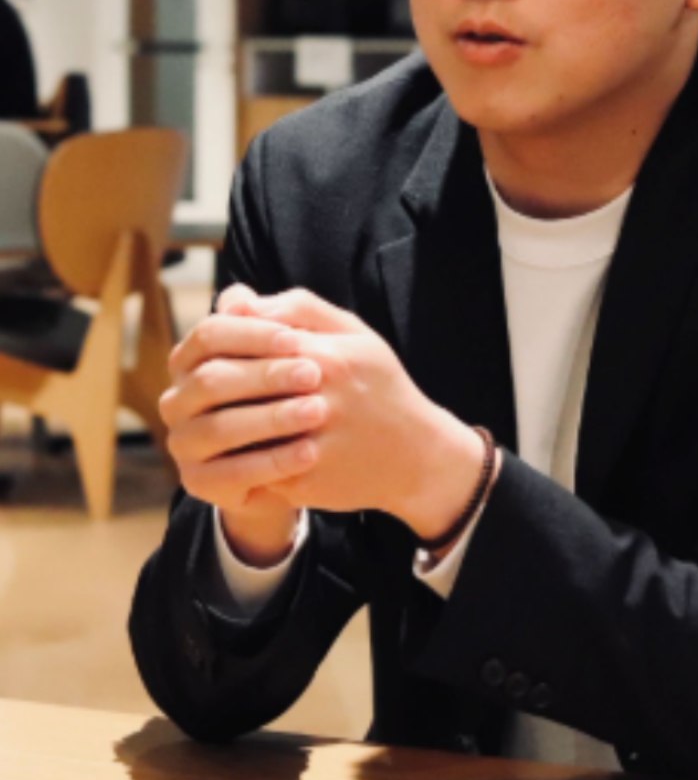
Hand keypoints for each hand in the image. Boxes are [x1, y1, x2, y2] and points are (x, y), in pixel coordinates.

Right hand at [160, 284, 322, 564]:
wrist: (302, 454)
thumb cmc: (298, 388)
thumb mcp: (298, 348)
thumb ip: (276, 316)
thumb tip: (242, 296)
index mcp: (193, 359)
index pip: (209, 334)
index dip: (251, 333)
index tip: (296, 339)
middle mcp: (178, 399)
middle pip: (212, 379)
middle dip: (266, 375)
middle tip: (314, 374)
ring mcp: (184, 442)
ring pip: (220, 427)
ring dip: (272, 418)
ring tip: (318, 412)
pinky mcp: (198, 481)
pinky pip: (231, 473)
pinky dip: (273, 462)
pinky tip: (311, 452)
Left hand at [221, 287, 486, 541]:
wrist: (418, 454)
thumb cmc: (380, 386)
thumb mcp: (354, 334)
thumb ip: (298, 308)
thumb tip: (236, 298)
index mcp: (328, 355)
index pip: (248, 338)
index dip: (221, 342)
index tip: (212, 350)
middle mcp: (320, 398)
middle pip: (231, 384)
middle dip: (208, 383)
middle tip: (197, 385)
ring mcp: (312, 444)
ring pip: (235, 429)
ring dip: (216, 420)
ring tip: (207, 415)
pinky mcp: (306, 481)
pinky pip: (252, 467)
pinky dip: (237, 458)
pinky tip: (232, 450)